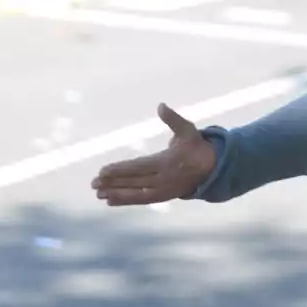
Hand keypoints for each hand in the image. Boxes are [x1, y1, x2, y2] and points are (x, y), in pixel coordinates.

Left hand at [91, 103, 216, 205]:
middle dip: (113, 182)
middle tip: (94, 183)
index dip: (121, 169)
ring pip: (136, 193)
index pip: (139, 166)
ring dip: (116, 193)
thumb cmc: (196, 147)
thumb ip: (173, 119)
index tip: (103, 170)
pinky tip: (110, 201)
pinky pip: (142, 200)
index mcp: (167, 161)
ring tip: (98, 194)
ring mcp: (163, 190)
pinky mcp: (163, 197)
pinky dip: (126, 200)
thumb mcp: (188, 130)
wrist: (212, 169)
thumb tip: (161, 105)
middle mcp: (163, 178)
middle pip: (134, 181)